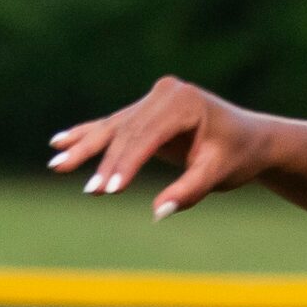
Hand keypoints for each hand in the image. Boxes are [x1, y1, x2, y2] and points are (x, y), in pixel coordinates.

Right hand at [47, 77, 281, 219]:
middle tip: (90, 192)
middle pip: (126, 133)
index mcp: (183, 102)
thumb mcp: (218, 174)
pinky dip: (87, 135)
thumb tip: (158, 213)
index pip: (146, 136)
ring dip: (84, 149)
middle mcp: (164, 94)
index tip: (109, 191)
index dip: (126, 165)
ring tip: (56, 166)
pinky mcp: (144, 110)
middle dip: (106, 164)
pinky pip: (113, 125)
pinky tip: (59, 142)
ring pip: (113, 128)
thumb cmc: (237, 155)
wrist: (249, 138)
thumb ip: (189, 192)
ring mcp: (152, 99)